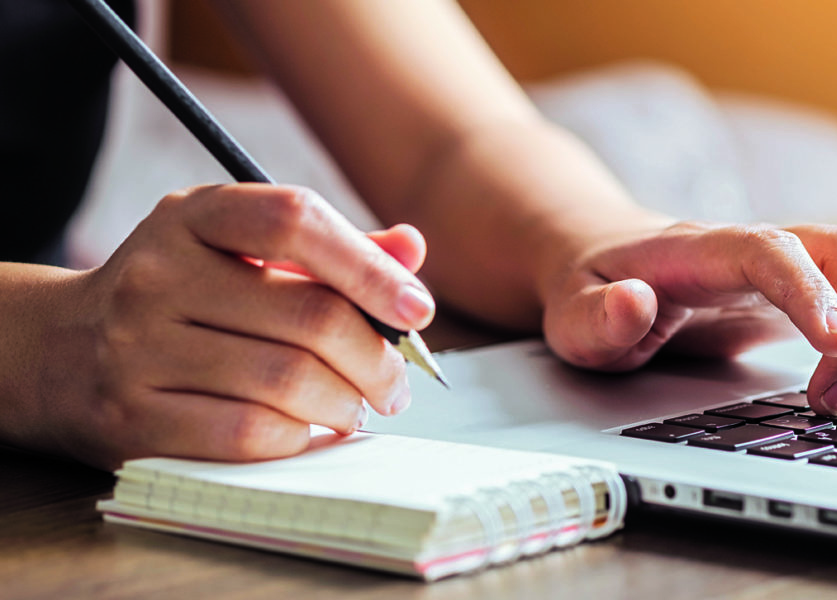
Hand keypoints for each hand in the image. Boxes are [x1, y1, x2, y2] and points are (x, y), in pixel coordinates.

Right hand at [40, 184, 433, 468]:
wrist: (57, 350)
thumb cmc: (178, 296)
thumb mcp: (237, 250)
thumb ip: (327, 249)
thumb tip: (411, 251)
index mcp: (193, 216)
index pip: (295, 220)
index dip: (370, 267)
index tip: (417, 308)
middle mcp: (158, 274)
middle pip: (308, 316)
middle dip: (376, 359)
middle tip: (395, 383)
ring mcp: (137, 347)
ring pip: (286, 381)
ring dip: (345, 403)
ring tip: (356, 406)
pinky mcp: (131, 417)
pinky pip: (248, 434)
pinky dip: (298, 437)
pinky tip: (308, 430)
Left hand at [541, 221, 836, 414]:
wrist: (610, 265)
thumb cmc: (595, 291)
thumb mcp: (573, 315)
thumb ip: (597, 317)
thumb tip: (633, 303)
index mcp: (701, 249)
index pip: (772, 251)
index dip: (813, 294)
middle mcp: (761, 243)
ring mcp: (796, 259)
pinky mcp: (816, 283)